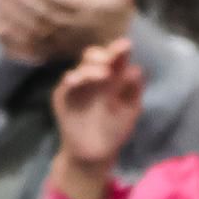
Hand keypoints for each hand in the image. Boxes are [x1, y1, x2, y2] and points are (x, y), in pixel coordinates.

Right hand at [49, 34, 146, 179]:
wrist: (95, 153)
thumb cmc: (114, 129)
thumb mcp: (131, 109)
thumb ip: (133, 90)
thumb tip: (135, 69)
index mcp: (112, 78)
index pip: (114, 58)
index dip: (118, 50)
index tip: (125, 45)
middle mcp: (93, 78)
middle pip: (94, 57)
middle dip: (103, 54)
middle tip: (111, 59)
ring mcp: (77, 86)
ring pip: (80, 68)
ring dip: (90, 67)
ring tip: (104, 73)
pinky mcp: (63, 97)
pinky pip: (66, 85)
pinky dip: (71, 80)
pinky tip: (76, 78)